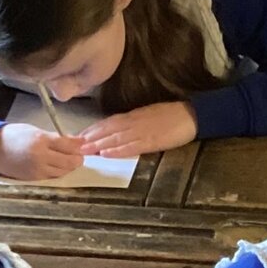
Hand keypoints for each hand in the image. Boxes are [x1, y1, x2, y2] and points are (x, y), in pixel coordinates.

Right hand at [0, 123, 85, 179]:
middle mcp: (41, 157)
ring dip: (69, 166)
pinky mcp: (34, 179)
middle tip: (78, 155)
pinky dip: (59, 172)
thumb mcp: (35, 131)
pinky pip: (53, 177)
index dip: (79, 146)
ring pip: (64, 171)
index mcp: (41, 140)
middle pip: (70, 161)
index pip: (68, 145)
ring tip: (68, 160)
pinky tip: (58, 166)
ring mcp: (37, 170)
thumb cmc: (13, 136)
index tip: (83, 144)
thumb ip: (56, 137)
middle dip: (77, 158)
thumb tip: (76, 141)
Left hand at [78, 101, 197, 157]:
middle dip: (91, 137)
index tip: (80, 135)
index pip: (109, 122)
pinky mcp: (152, 141)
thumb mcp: (149, 114)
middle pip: (108, 130)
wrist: (192, 114)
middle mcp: (134, 122)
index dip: (94, 129)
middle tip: (74, 145)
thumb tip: (119, 127)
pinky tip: (106, 154)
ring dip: (98, 144)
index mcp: (134, 115)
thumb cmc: (172, 114)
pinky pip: (131, 146)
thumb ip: (134, 120)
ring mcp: (142, 131)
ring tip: (84, 150)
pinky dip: (117, 150)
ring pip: (115, 138)